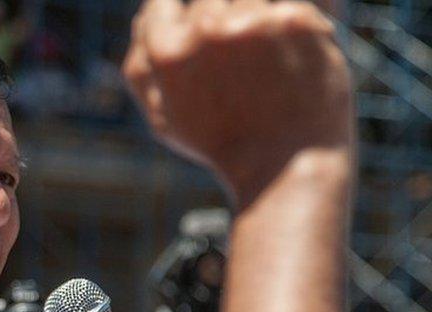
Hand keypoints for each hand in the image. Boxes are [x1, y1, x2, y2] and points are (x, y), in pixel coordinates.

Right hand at [122, 0, 352, 206]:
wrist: (284, 167)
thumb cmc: (220, 144)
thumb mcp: (163, 116)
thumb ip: (141, 65)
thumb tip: (143, 14)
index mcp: (166, 52)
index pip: (161, 3)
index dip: (179, 18)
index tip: (201, 40)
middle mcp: (206, 31)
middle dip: (221, 24)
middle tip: (240, 64)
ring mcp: (253, 22)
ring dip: (258, 22)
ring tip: (267, 63)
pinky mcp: (297, 21)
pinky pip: (290, 5)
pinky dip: (292, 28)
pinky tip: (293, 58)